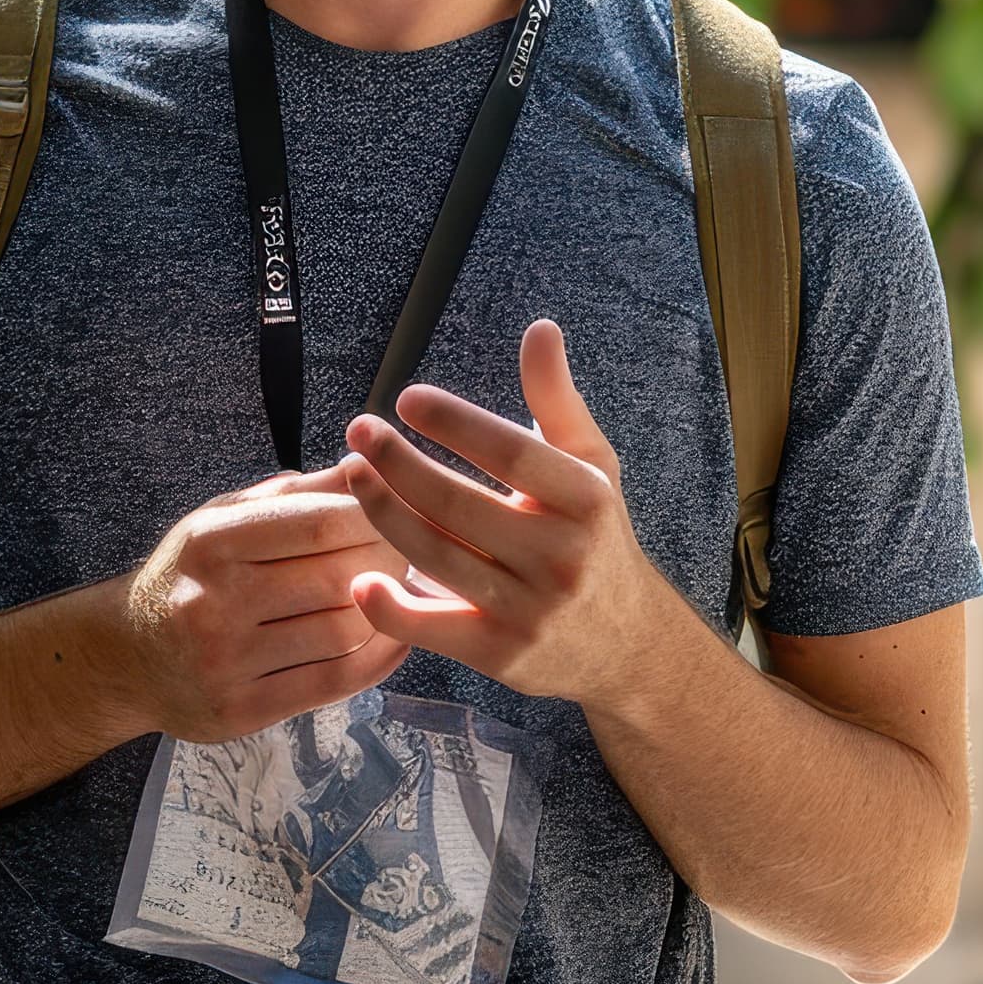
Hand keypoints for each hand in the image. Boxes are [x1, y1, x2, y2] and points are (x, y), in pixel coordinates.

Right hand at [118, 467, 413, 742]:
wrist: (128, 658)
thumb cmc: (191, 575)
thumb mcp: (224, 518)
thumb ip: (296, 495)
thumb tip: (368, 460)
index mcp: (211, 541)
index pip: (318, 523)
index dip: (377, 516)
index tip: (404, 512)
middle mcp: (213, 601)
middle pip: (337, 578)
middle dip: (392, 563)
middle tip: (416, 555)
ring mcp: (225, 662)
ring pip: (342, 632)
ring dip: (390, 611)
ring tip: (404, 592)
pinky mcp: (241, 711)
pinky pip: (333, 682)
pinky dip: (378, 659)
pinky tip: (395, 637)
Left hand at [336, 319, 691, 708]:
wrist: (629, 646)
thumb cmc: (598, 539)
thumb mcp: (592, 468)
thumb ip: (557, 401)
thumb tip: (540, 329)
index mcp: (584, 499)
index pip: (510, 453)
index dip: (454, 423)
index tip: (406, 399)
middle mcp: (561, 555)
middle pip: (459, 505)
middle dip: (398, 465)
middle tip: (359, 432)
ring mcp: (531, 609)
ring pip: (437, 559)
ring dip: (385, 515)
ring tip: (353, 477)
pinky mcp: (503, 655)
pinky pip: (435, 631)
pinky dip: (392, 609)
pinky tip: (360, 579)